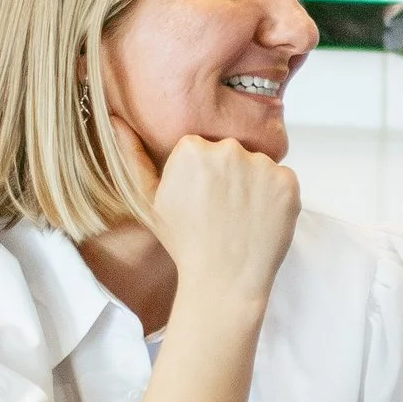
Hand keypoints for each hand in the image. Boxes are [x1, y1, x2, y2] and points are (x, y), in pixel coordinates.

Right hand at [147, 133, 300, 318]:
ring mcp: (261, 165)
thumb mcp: (149, 200)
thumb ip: (133, 157)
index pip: (202, 147)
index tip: (200, 199)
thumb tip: (115, 120)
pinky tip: (260, 220)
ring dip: (253, 185)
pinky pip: (282, 179)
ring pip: (258, 165)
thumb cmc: (184, 243)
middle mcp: (228, 148)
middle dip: (228, 175)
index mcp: (192, 148)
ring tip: (240, 217)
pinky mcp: (288, 182)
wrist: (224, 282)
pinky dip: (275, 197)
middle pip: (231, 152)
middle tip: (221, 210)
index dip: (201, 175)